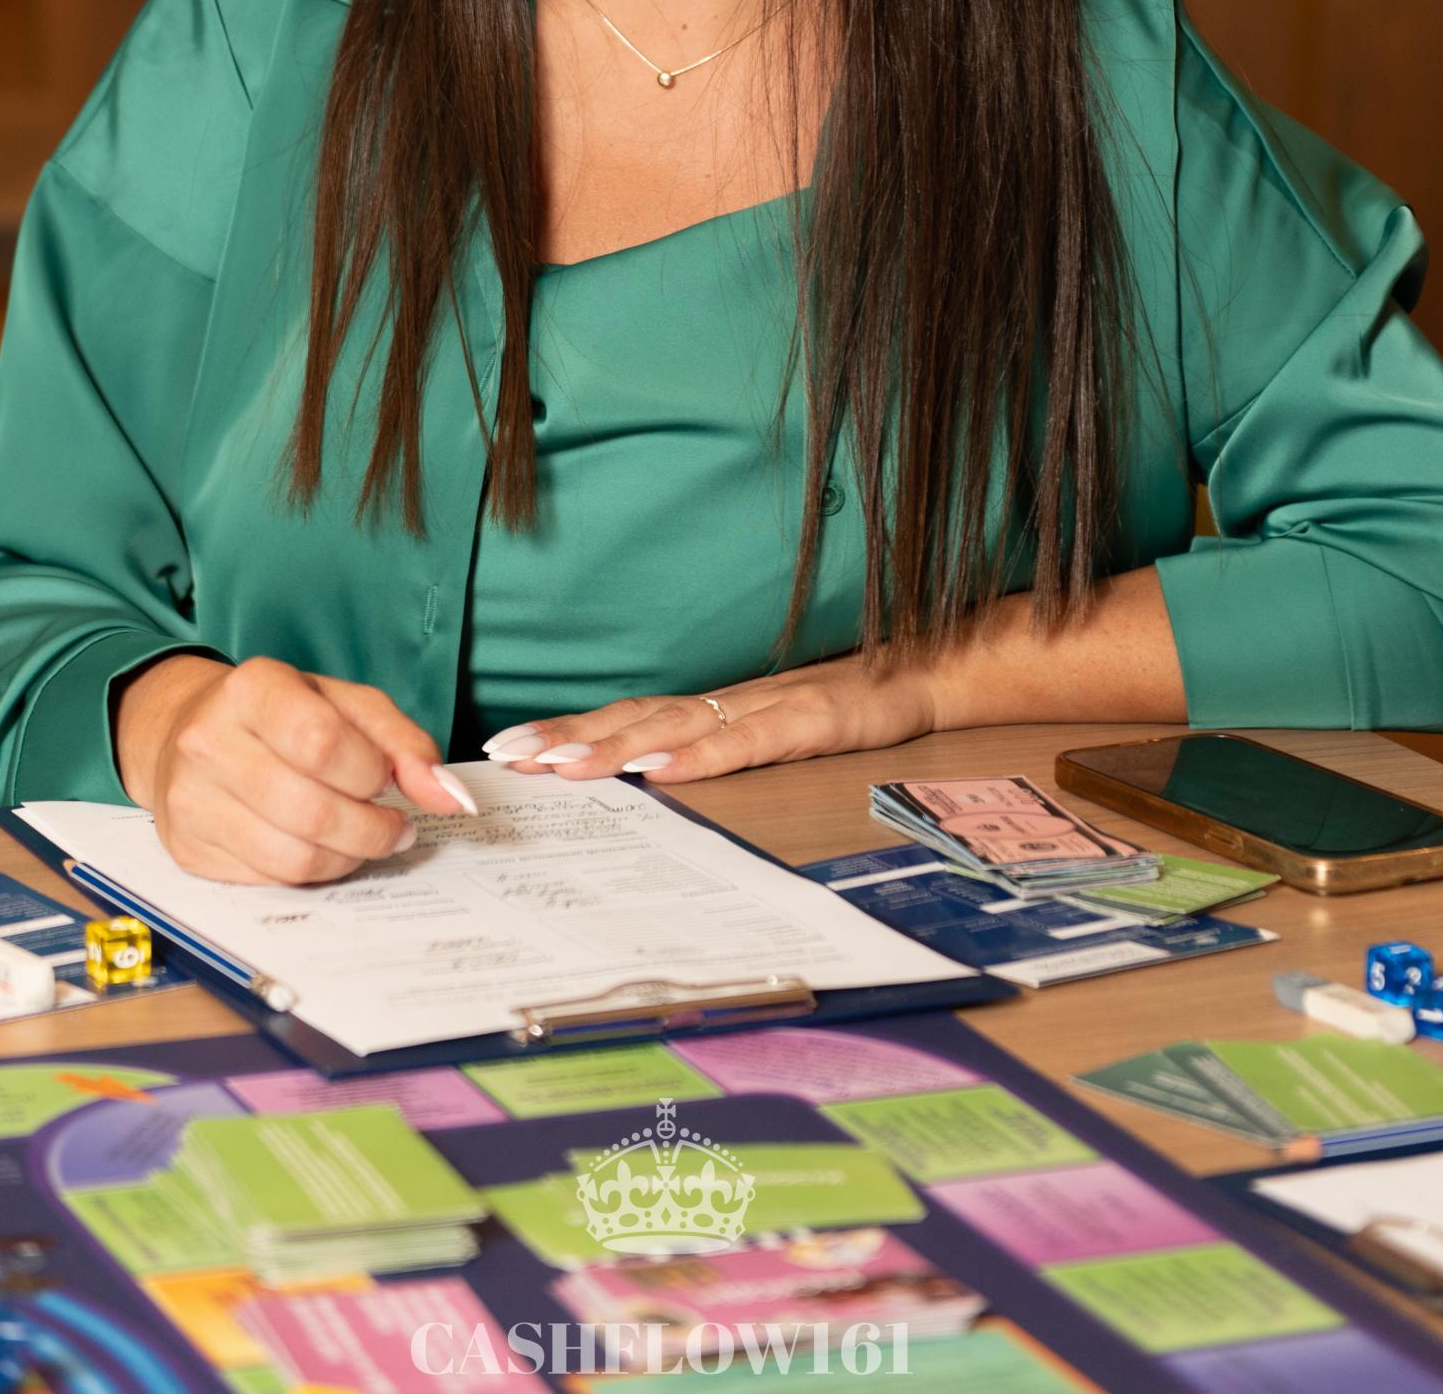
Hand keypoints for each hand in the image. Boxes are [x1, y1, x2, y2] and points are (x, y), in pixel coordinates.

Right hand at [114, 653, 475, 882]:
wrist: (192, 732)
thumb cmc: (283, 716)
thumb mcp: (347, 706)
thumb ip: (405, 744)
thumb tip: (450, 796)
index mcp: (253, 689)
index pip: (324, 743)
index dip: (371, 773)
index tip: (387, 780)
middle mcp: (210, 742)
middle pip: (313, 810)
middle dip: (373, 829)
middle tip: (395, 826)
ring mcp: (192, 798)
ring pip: (294, 858)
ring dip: (348, 857)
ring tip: (363, 837)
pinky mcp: (188, 848)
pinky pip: (269, 881)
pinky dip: (310, 872)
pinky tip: (320, 847)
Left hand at [480, 653, 943, 786]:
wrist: (935, 665)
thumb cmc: (855, 702)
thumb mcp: (779, 729)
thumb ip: (723, 746)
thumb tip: (654, 777)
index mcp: (719, 706)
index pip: (629, 717)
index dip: (568, 730)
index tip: (507, 748)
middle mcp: (733, 699)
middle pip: (637, 716)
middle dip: (567, 737)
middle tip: (507, 757)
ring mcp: (773, 704)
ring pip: (681, 725)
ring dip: (616, 745)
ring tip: (562, 765)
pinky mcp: (815, 717)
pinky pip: (750, 740)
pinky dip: (702, 756)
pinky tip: (663, 769)